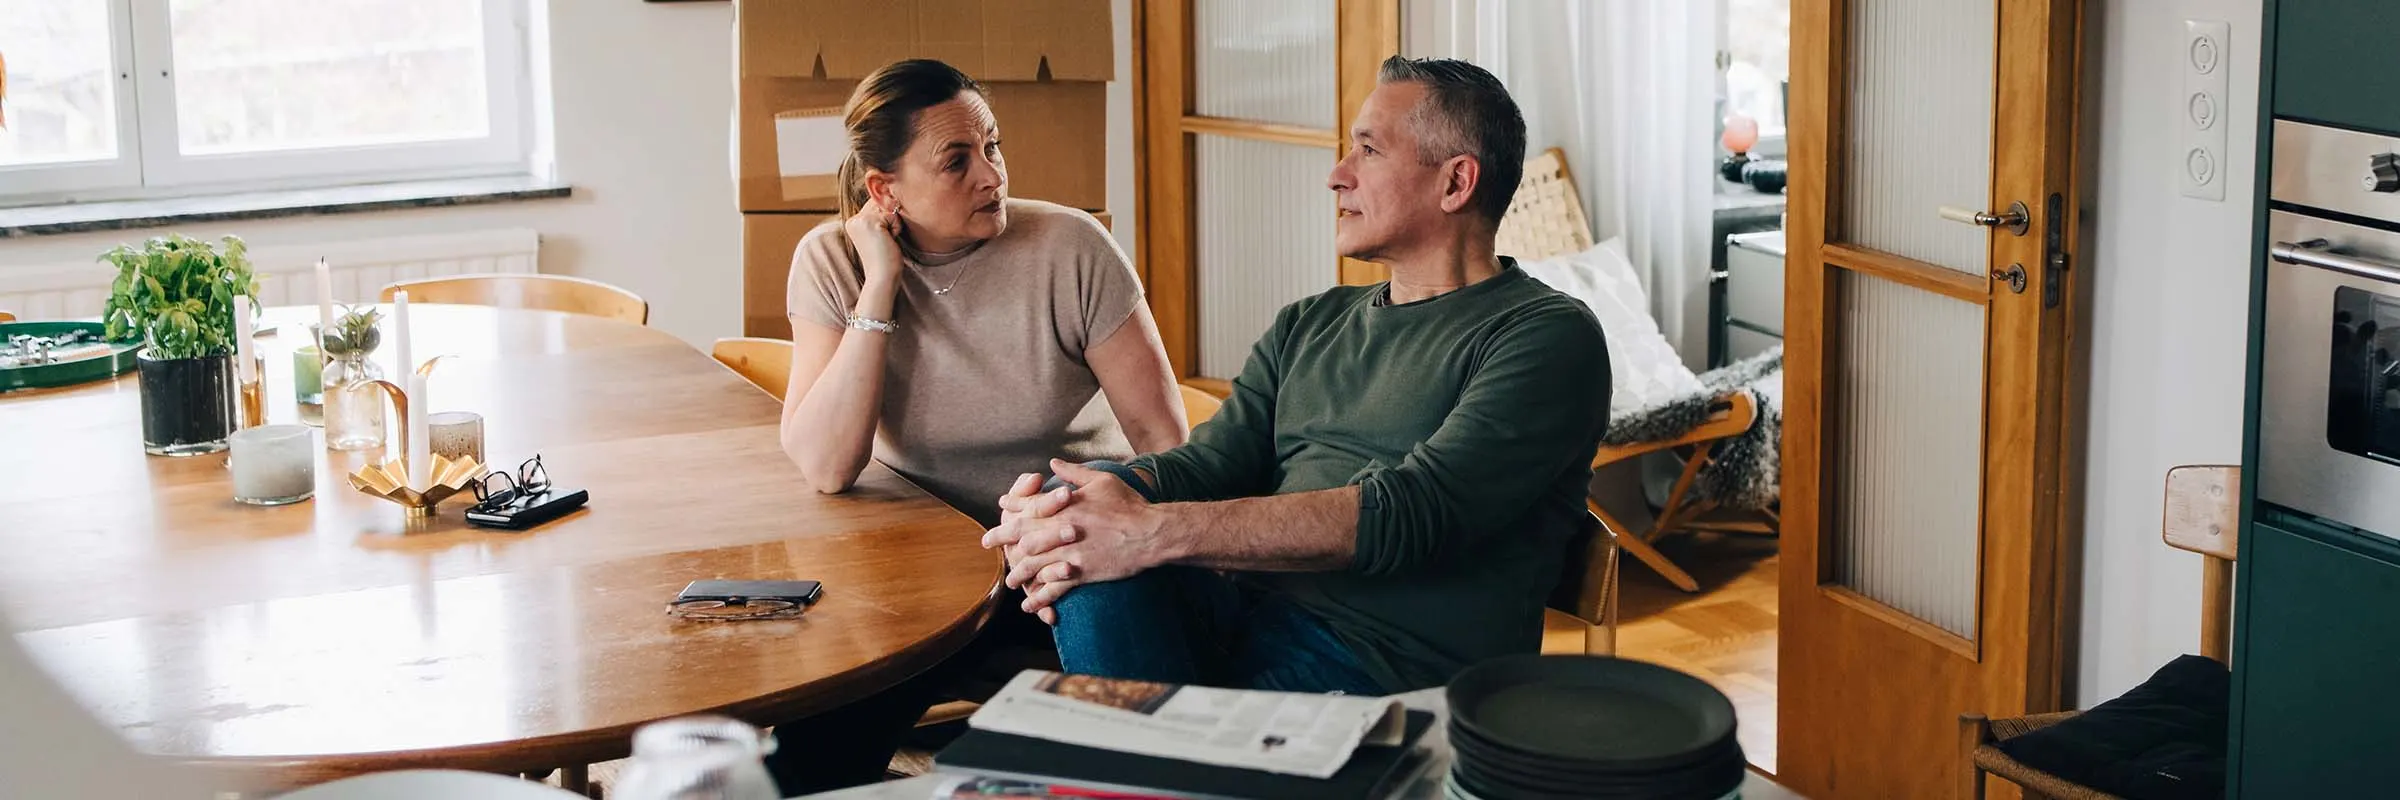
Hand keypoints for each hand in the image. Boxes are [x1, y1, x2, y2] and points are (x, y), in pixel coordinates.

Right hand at [842, 200, 905, 285]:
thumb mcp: (879, 235)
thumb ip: (879, 217)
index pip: (875, 206)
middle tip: (884, 242)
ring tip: (886, 242)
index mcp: (853, 222)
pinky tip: (889, 242)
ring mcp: (861, 220)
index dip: (886, 221)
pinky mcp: (872, 222)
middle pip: (882, 205)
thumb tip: (892, 200)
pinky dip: (896, 229)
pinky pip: (894, 216)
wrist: (882, 277)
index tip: (881, 241)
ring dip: (894, 225)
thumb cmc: (885, 259)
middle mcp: (854, 219)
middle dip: (890, 222)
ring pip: (889, 209)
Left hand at [1001, 460, 1172, 615]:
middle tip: (987, 542)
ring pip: (1033, 564)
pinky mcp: (1080, 573)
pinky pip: (1053, 588)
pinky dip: (1039, 597)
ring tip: (1009, 580)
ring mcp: (1069, 553)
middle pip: (1022, 535)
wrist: (1151, 533)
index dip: (1013, 506)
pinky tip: (1029, 604)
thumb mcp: (1102, 480)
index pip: (1030, 504)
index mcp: (1065, 506)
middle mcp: (1061, 530)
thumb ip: (1074, 473)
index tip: (1002, 507)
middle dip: (1002, 539)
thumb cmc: (1130, 504)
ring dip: (1017, 573)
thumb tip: (1053, 462)